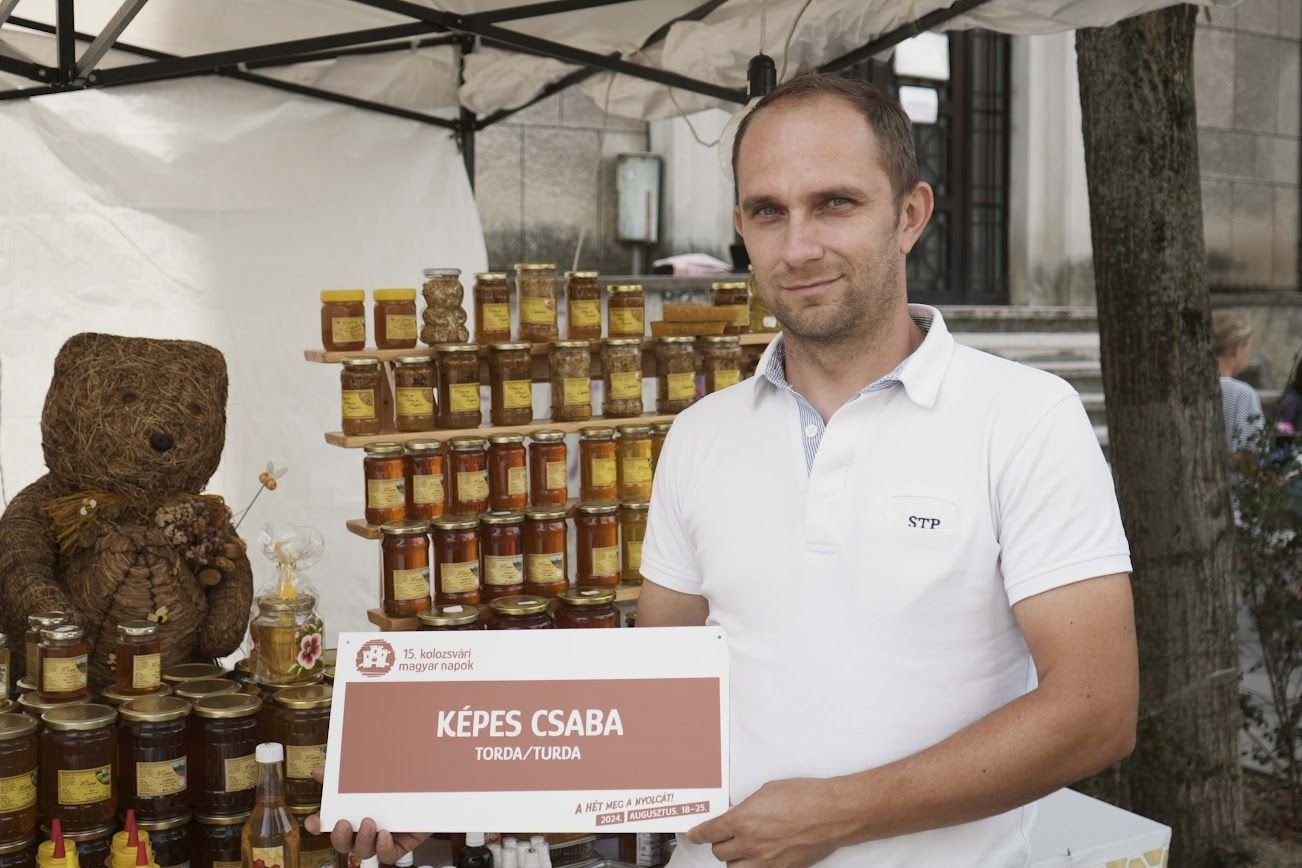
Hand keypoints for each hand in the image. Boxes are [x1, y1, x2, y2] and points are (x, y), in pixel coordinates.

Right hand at [304, 769, 430, 862]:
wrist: (433, 787)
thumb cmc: (399, 782)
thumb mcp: (373, 772)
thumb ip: (347, 772)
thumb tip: (321, 771)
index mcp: (354, 813)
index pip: (328, 824)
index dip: (317, 825)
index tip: (313, 821)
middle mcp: (364, 829)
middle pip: (343, 843)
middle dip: (339, 836)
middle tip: (344, 824)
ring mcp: (381, 838)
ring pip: (363, 851)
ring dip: (363, 840)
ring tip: (369, 823)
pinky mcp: (400, 845)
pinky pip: (388, 855)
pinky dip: (384, 847)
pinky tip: (385, 834)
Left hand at [685, 778, 846, 866]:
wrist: (832, 813)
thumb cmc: (806, 797)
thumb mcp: (767, 792)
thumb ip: (748, 807)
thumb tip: (742, 814)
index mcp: (742, 821)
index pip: (709, 833)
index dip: (698, 834)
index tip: (694, 835)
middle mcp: (750, 844)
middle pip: (720, 853)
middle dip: (719, 844)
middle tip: (724, 837)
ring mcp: (766, 861)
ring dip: (734, 860)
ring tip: (741, 851)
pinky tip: (759, 860)